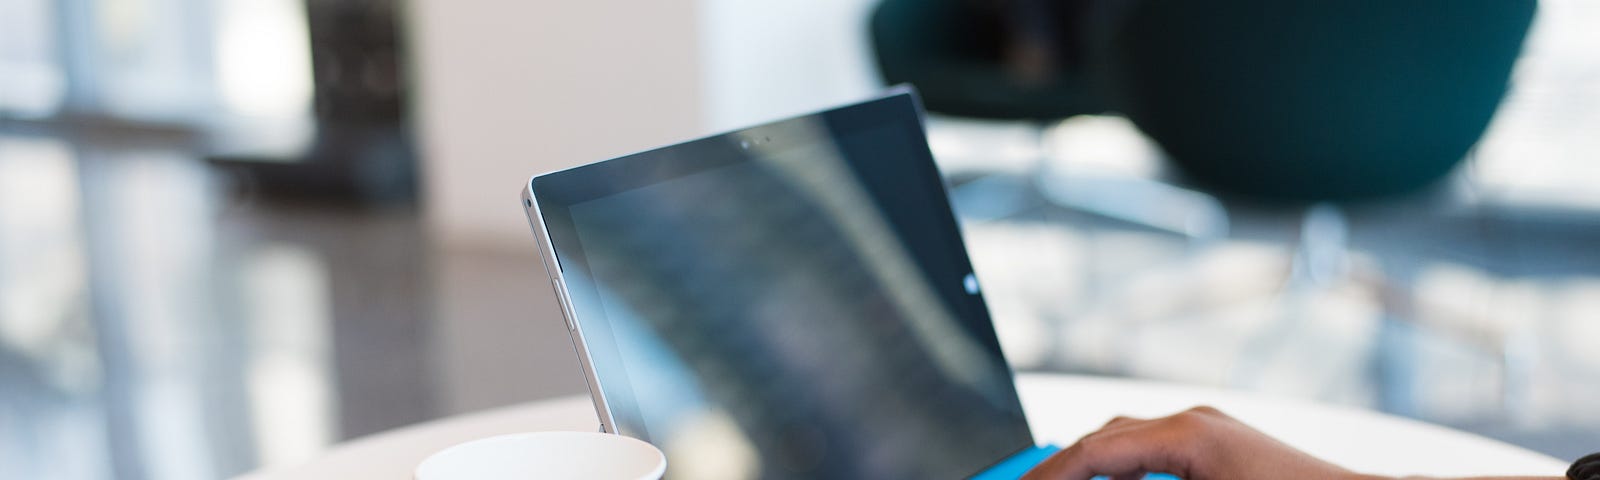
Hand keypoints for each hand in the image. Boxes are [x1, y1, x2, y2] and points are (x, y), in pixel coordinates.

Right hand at [1022, 406, 1356, 479]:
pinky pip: (1157, 452)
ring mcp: (1211, 431)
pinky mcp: (1222, 448)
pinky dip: (1127, 471)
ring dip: (1096, 468)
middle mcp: (1195, 422)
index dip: (1051, 475)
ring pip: (1128, 443)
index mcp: (1187, 435)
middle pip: (1104, 440)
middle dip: (1065, 469)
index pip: (1094, 451)